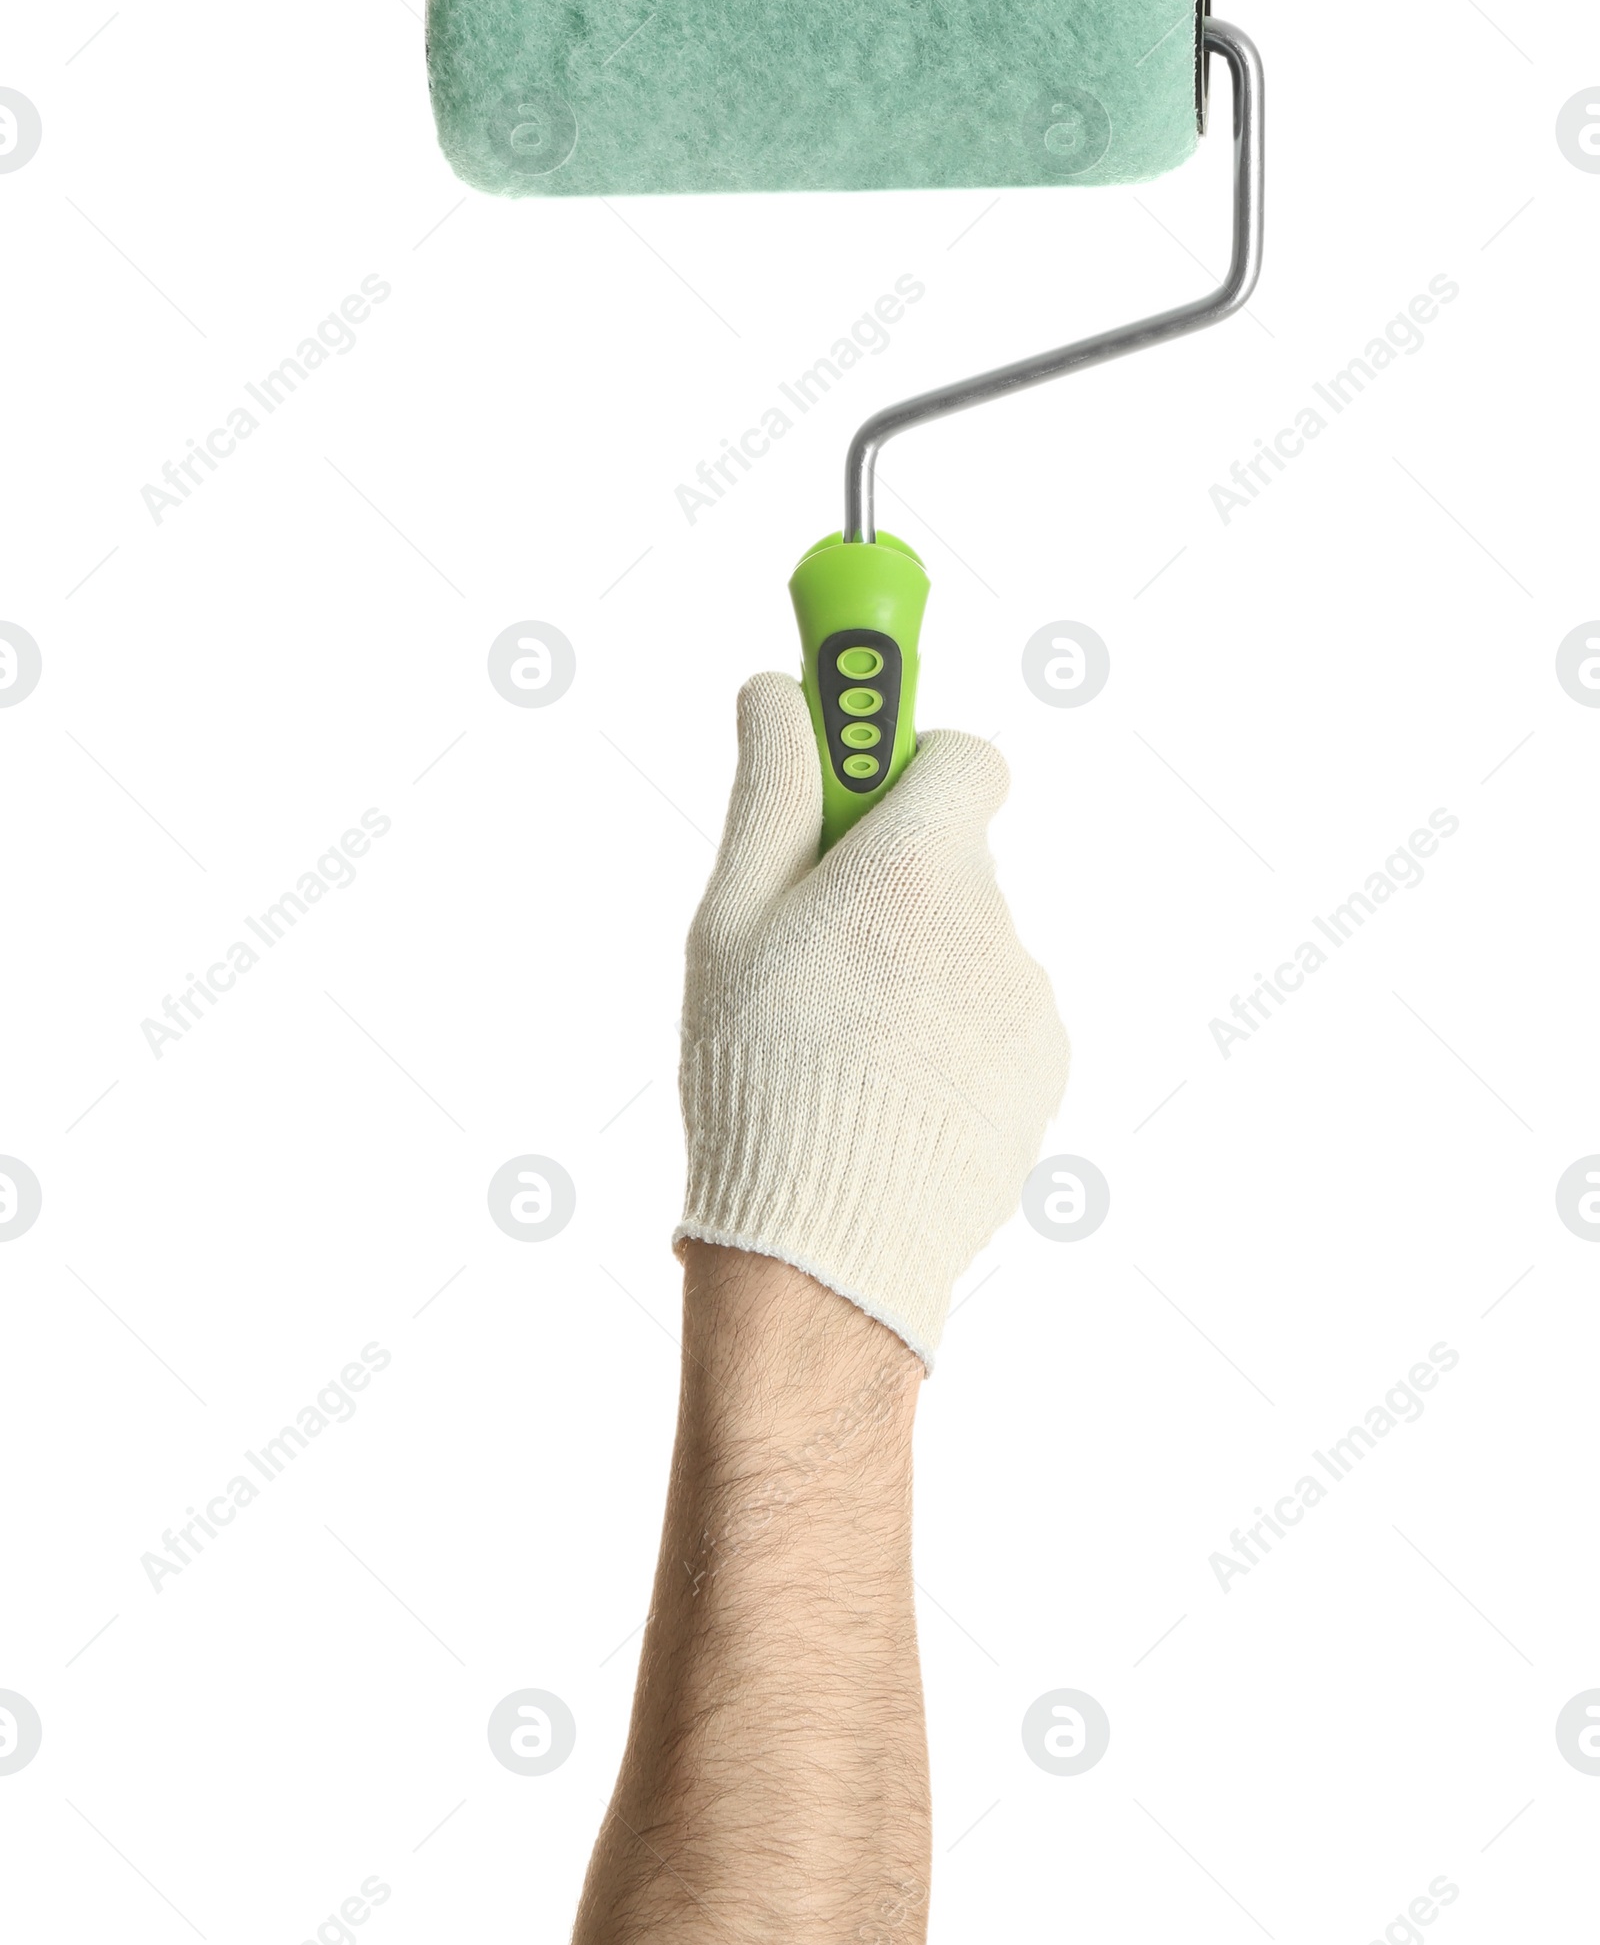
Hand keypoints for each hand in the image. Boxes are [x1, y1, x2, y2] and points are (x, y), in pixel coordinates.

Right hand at [675, 672, 1070, 1365]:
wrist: (826, 1256)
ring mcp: (1028, 1003)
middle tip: (806, 946)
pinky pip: (991, 1019)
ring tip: (836, 1046)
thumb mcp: (729, 921)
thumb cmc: (758, 1078)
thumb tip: (781, 688)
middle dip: (886, 883)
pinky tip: (881, 1093)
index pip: (959, 754)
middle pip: (948, 859)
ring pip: (966, 946)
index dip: (904, 756)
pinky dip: (945, 1036)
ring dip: (913, 967)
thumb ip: (771, 788)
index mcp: (917, 867)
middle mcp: (993, 922)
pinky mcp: (1044, 1074)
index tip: (853, 764)